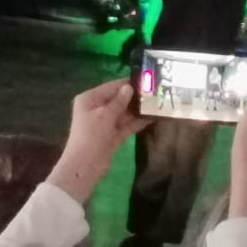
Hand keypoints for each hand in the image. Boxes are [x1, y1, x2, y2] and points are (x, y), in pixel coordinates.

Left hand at [49, 79, 149, 204]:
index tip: (149, 79)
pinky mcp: (114, 134)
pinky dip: (139, 121)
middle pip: (120, 98)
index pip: (112, 86)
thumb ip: (119, 101)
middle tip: (158, 91)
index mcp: (90, 99)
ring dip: (139, 109)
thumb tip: (130, 87)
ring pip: (125, 112)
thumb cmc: (92, 135)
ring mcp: (106, 122)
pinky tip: (154, 116)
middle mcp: (97, 108)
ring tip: (160, 102)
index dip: (129, 83)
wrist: (86, 166)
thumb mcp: (105, 115)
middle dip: (136, 96)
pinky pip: (128, 124)